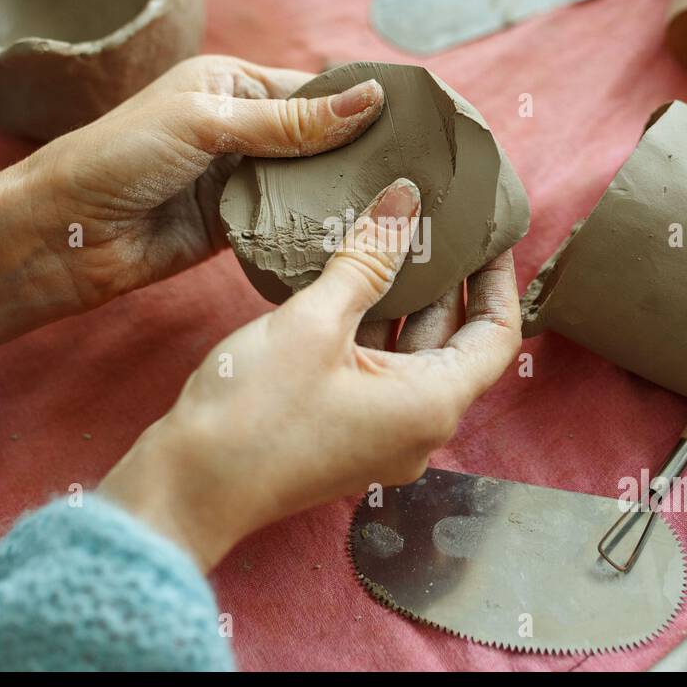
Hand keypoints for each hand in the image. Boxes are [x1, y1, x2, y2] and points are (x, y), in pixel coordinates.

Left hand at [0, 56, 383, 370]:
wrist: (63, 232)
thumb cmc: (119, 156)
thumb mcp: (207, 122)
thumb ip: (289, 121)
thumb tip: (370, 100)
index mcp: (231, 82)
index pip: (314, 89)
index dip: (364, 103)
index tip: (420, 119)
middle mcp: (240, 128)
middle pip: (319, 138)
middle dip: (362, 152)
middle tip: (426, 169)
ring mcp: (239, 180)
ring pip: (308, 184)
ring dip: (343, 194)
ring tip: (407, 204)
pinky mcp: (234, 228)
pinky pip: (288, 225)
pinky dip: (316, 229)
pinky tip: (358, 235)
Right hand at [98, 178, 522, 570]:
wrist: (188, 487)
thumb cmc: (255, 412)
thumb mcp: (315, 322)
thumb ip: (368, 257)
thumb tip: (406, 199)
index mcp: (432, 404)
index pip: (496, 334)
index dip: (498, 278)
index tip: (488, 232)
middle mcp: (418, 428)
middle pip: (454, 343)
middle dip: (448, 281)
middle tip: (438, 221)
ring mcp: (381, 436)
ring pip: (410, 356)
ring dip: (405, 301)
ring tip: (394, 238)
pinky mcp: (344, 435)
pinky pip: (377, 373)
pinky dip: (373, 328)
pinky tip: (349, 284)